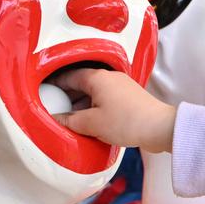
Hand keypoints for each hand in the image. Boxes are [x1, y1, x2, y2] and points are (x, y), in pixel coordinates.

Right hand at [51, 69, 176, 153]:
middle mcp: (110, 77)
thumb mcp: (90, 123)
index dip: (55, 86)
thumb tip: (56, 119)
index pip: (69, 76)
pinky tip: (92, 122)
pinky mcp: (130, 97)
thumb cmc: (126, 122)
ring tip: (72, 120)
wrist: (159, 128)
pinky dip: (96, 107)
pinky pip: (106, 99)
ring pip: (94, 92)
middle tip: (56, 111)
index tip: (45, 95)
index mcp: (97, 77)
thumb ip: (69, 120)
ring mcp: (121, 86)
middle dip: (68, 97)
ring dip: (82, 104)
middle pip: (82, 83)